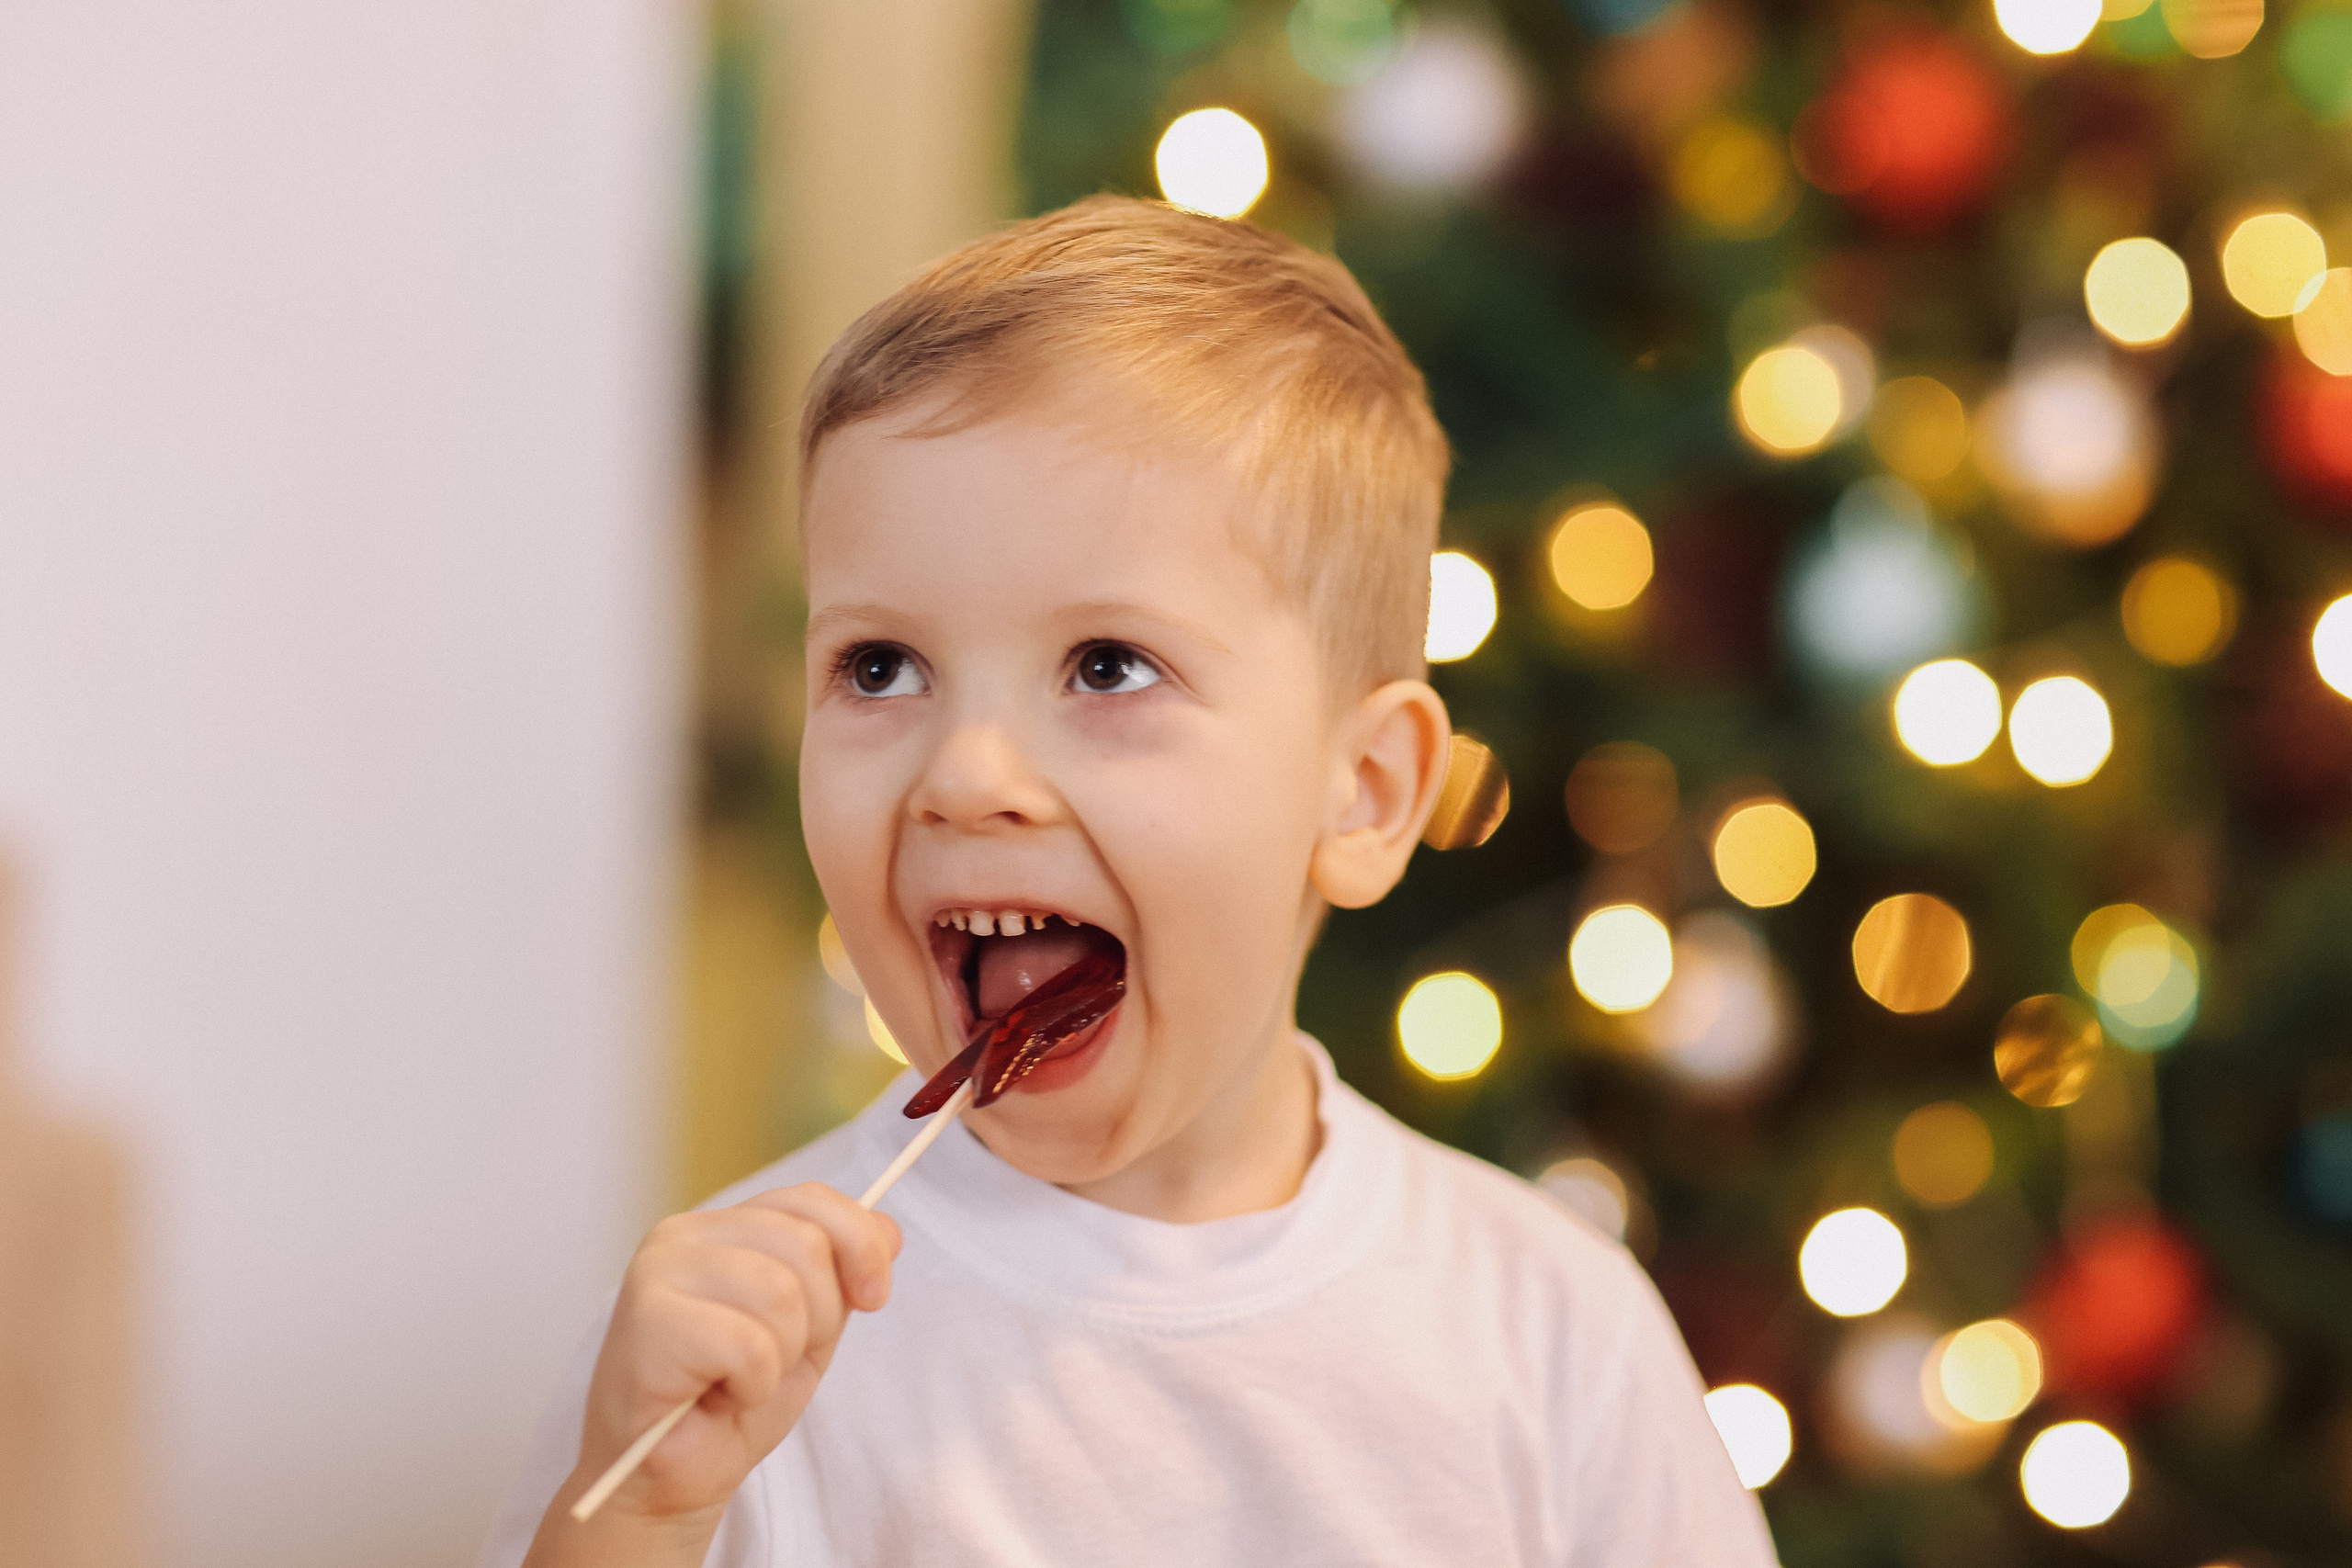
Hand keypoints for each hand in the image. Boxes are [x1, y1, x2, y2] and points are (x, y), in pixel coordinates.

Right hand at [524, 1183, 900, 1564]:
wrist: (670, 1481)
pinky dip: (753, 1385)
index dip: (860, 1245)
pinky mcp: (648, 1321)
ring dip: (782, 1356)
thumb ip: (842, 1274)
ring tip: (742, 1379)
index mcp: (720, 1226)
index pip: (812, 1199)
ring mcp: (657, 1272)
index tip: (874, 1298)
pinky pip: (750, 1345)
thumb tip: (889, 1229)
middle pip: (806, 1245)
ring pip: (780, 1293)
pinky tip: (718, 1397)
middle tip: (776, 1360)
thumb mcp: (810, 1327)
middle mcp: (681, 1234)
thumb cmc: (732, 1401)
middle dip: (818, 1318)